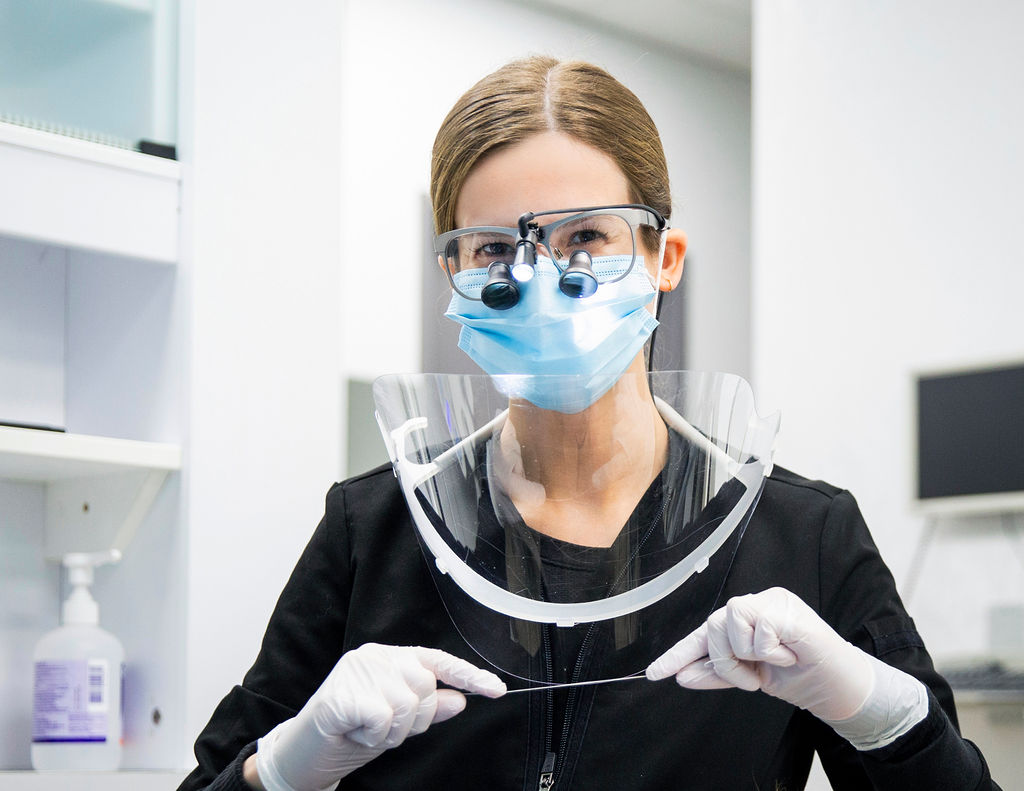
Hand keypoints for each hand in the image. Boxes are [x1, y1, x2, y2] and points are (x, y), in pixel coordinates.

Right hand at [253, 643, 505, 790]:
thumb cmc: (349, 735)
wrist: (302, 756)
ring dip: (391, 731)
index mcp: (390, 658)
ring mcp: (356, 670)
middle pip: (425, 686)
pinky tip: (355, 732)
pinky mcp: (341, 691)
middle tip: (382, 729)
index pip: (437, 662)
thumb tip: (459, 699)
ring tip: (367, 731)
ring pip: (406, 704)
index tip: (497, 690)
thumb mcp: (396, 725)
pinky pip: (382, 717)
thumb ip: (427, 710)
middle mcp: (374, 656)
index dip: (468, 676)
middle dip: (413, 720)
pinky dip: (373, 735)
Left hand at [646, 587, 926, 748]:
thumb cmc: (799, 676)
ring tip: (775, 661)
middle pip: (711, 626)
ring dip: (748, 655)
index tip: (656, 673)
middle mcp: (753, 604)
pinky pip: (758, 629)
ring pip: (729, 621)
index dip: (678, 654)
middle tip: (753, 678)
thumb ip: (716, 673)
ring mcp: (771, 601)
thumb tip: (682, 676)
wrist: (838, 687)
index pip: (703, 635)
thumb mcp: (750, 677)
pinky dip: (771, 650)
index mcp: (742, 620)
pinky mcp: (787, 608)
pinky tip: (790, 651)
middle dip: (726, 662)